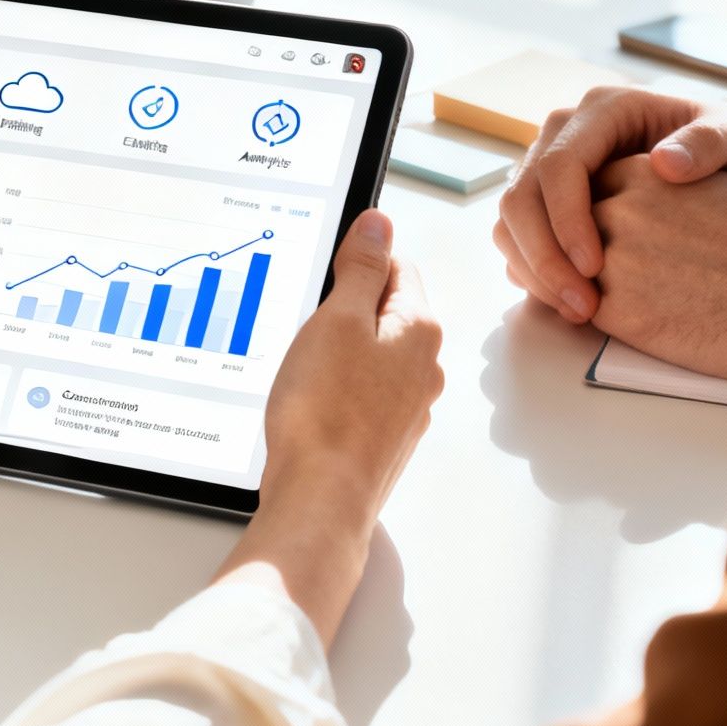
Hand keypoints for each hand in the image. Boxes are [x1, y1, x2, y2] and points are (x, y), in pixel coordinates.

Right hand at [219, 211, 443, 644]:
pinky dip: (334, 389)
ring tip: (302, 369)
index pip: (398, 265)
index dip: (357, 260)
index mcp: (419, 330)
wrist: (320, 500)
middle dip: (343, 309)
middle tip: (305, 324)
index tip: (324, 271)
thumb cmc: (325, 414)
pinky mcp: (382, 437)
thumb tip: (379, 224)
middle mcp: (424, 368)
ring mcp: (406, 406)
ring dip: (336, 352)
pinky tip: (307, 402)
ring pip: (371, 354)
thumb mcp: (335, 319)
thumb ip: (361, 268)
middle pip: (385, 310)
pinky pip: (360, 392)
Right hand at [496, 86, 726, 322]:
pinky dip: (536, 273)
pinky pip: (521, 237)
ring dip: (533, 270)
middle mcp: (566, 132)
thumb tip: (664, 163)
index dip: (566, 219)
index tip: (594, 267)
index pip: (560, 164)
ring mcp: (551, 166)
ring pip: (511, 220)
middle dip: (543, 256)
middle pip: (521, 195)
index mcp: (604, 109)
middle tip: (581, 308)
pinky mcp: (550, 199)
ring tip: (578, 312)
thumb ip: (712, 144)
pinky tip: (573, 304)